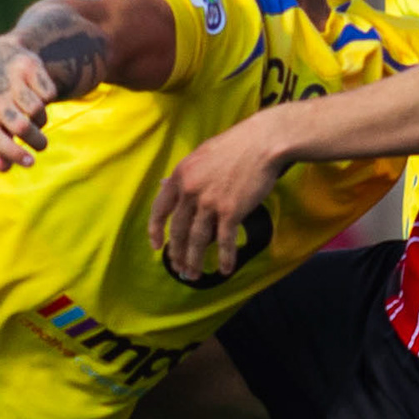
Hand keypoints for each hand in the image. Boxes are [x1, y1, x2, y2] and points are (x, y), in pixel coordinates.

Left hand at [0, 34, 57, 167]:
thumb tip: (4, 169)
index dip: (14, 153)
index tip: (31, 163)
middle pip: (22, 127)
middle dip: (36, 140)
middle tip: (42, 145)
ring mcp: (10, 80)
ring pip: (37, 110)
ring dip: (41, 119)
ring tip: (37, 118)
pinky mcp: (28, 66)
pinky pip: (49, 93)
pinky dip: (48, 98)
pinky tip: (39, 95)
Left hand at [149, 114, 292, 280]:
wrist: (263, 142)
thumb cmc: (236, 145)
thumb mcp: (201, 155)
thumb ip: (185, 174)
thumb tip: (165, 185)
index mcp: (180, 176)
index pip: (160, 209)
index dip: (155, 230)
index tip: (156, 245)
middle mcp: (190, 191)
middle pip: (178, 230)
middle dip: (177, 253)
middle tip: (179, 268)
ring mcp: (209, 202)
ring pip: (196, 240)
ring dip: (194, 261)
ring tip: (194, 276)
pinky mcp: (230, 211)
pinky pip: (223, 241)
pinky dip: (224, 258)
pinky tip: (225, 270)